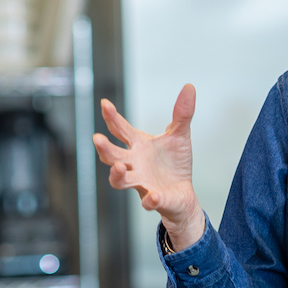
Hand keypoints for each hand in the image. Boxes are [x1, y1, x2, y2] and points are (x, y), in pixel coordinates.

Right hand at [93, 84, 205, 249]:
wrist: (182, 193)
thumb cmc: (175, 163)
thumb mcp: (180, 135)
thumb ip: (182, 113)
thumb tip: (189, 86)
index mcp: (138, 146)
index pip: (120, 130)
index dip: (111, 117)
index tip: (105, 104)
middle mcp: (134, 164)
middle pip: (112, 156)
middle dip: (104, 148)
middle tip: (97, 139)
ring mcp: (142, 182)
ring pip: (121, 181)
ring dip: (116, 175)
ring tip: (117, 167)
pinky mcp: (154, 200)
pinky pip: (149, 201)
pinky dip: (150, 200)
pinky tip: (153, 196)